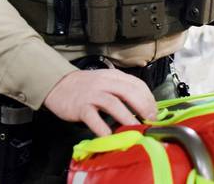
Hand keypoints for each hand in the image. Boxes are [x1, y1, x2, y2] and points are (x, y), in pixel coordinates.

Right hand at [43, 69, 157, 135]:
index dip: (149, 98)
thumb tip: (144, 106)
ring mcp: (92, 94)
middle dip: (143, 107)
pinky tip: (110, 136)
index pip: (137, 84)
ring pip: (113, 104)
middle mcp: (105, 83)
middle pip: (129, 92)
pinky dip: (102, 128)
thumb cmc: (86, 86)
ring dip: (127, 118)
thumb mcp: (106, 81)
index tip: (155, 112)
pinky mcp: (80, 107)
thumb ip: (122, 90)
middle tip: (150, 121)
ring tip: (136, 130)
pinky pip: (93, 118)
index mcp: (114, 76)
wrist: (59, 84)